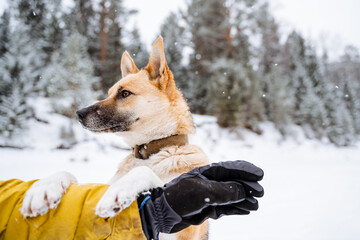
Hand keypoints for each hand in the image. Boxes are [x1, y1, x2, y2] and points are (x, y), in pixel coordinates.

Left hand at [137, 160, 263, 238]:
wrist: (162, 212)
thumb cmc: (179, 197)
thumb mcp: (202, 193)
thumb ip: (223, 191)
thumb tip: (242, 191)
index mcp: (207, 172)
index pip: (230, 168)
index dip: (246, 170)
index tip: (260, 175)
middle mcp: (209, 182)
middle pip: (233, 182)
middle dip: (248, 186)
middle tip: (260, 192)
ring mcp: (209, 195)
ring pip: (231, 195)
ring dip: (244, 199)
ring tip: (255, 204)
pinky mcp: (207, 207)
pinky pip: (225, 207)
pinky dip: (236, 208)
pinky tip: (246, 210)